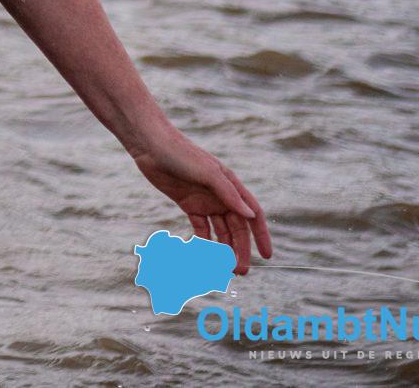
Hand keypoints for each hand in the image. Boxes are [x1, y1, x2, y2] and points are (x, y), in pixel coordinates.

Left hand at [132, 127, 270, 273]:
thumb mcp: (208, 173)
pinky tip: (204, 256)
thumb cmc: (182, 154)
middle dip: (240, 250)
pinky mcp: (188, 205)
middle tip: (240, 271)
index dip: (261, 235)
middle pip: (236, 228)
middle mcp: (221, 196)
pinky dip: (203, 242)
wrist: (151, 146)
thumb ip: (229, 194)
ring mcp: (205, 201)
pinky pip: (200, 228)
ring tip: (222, 269)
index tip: (267, 256)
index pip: (253, 215)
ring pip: (219, 231)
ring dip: (223, 249)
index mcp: (232, 187)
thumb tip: (251, 216)